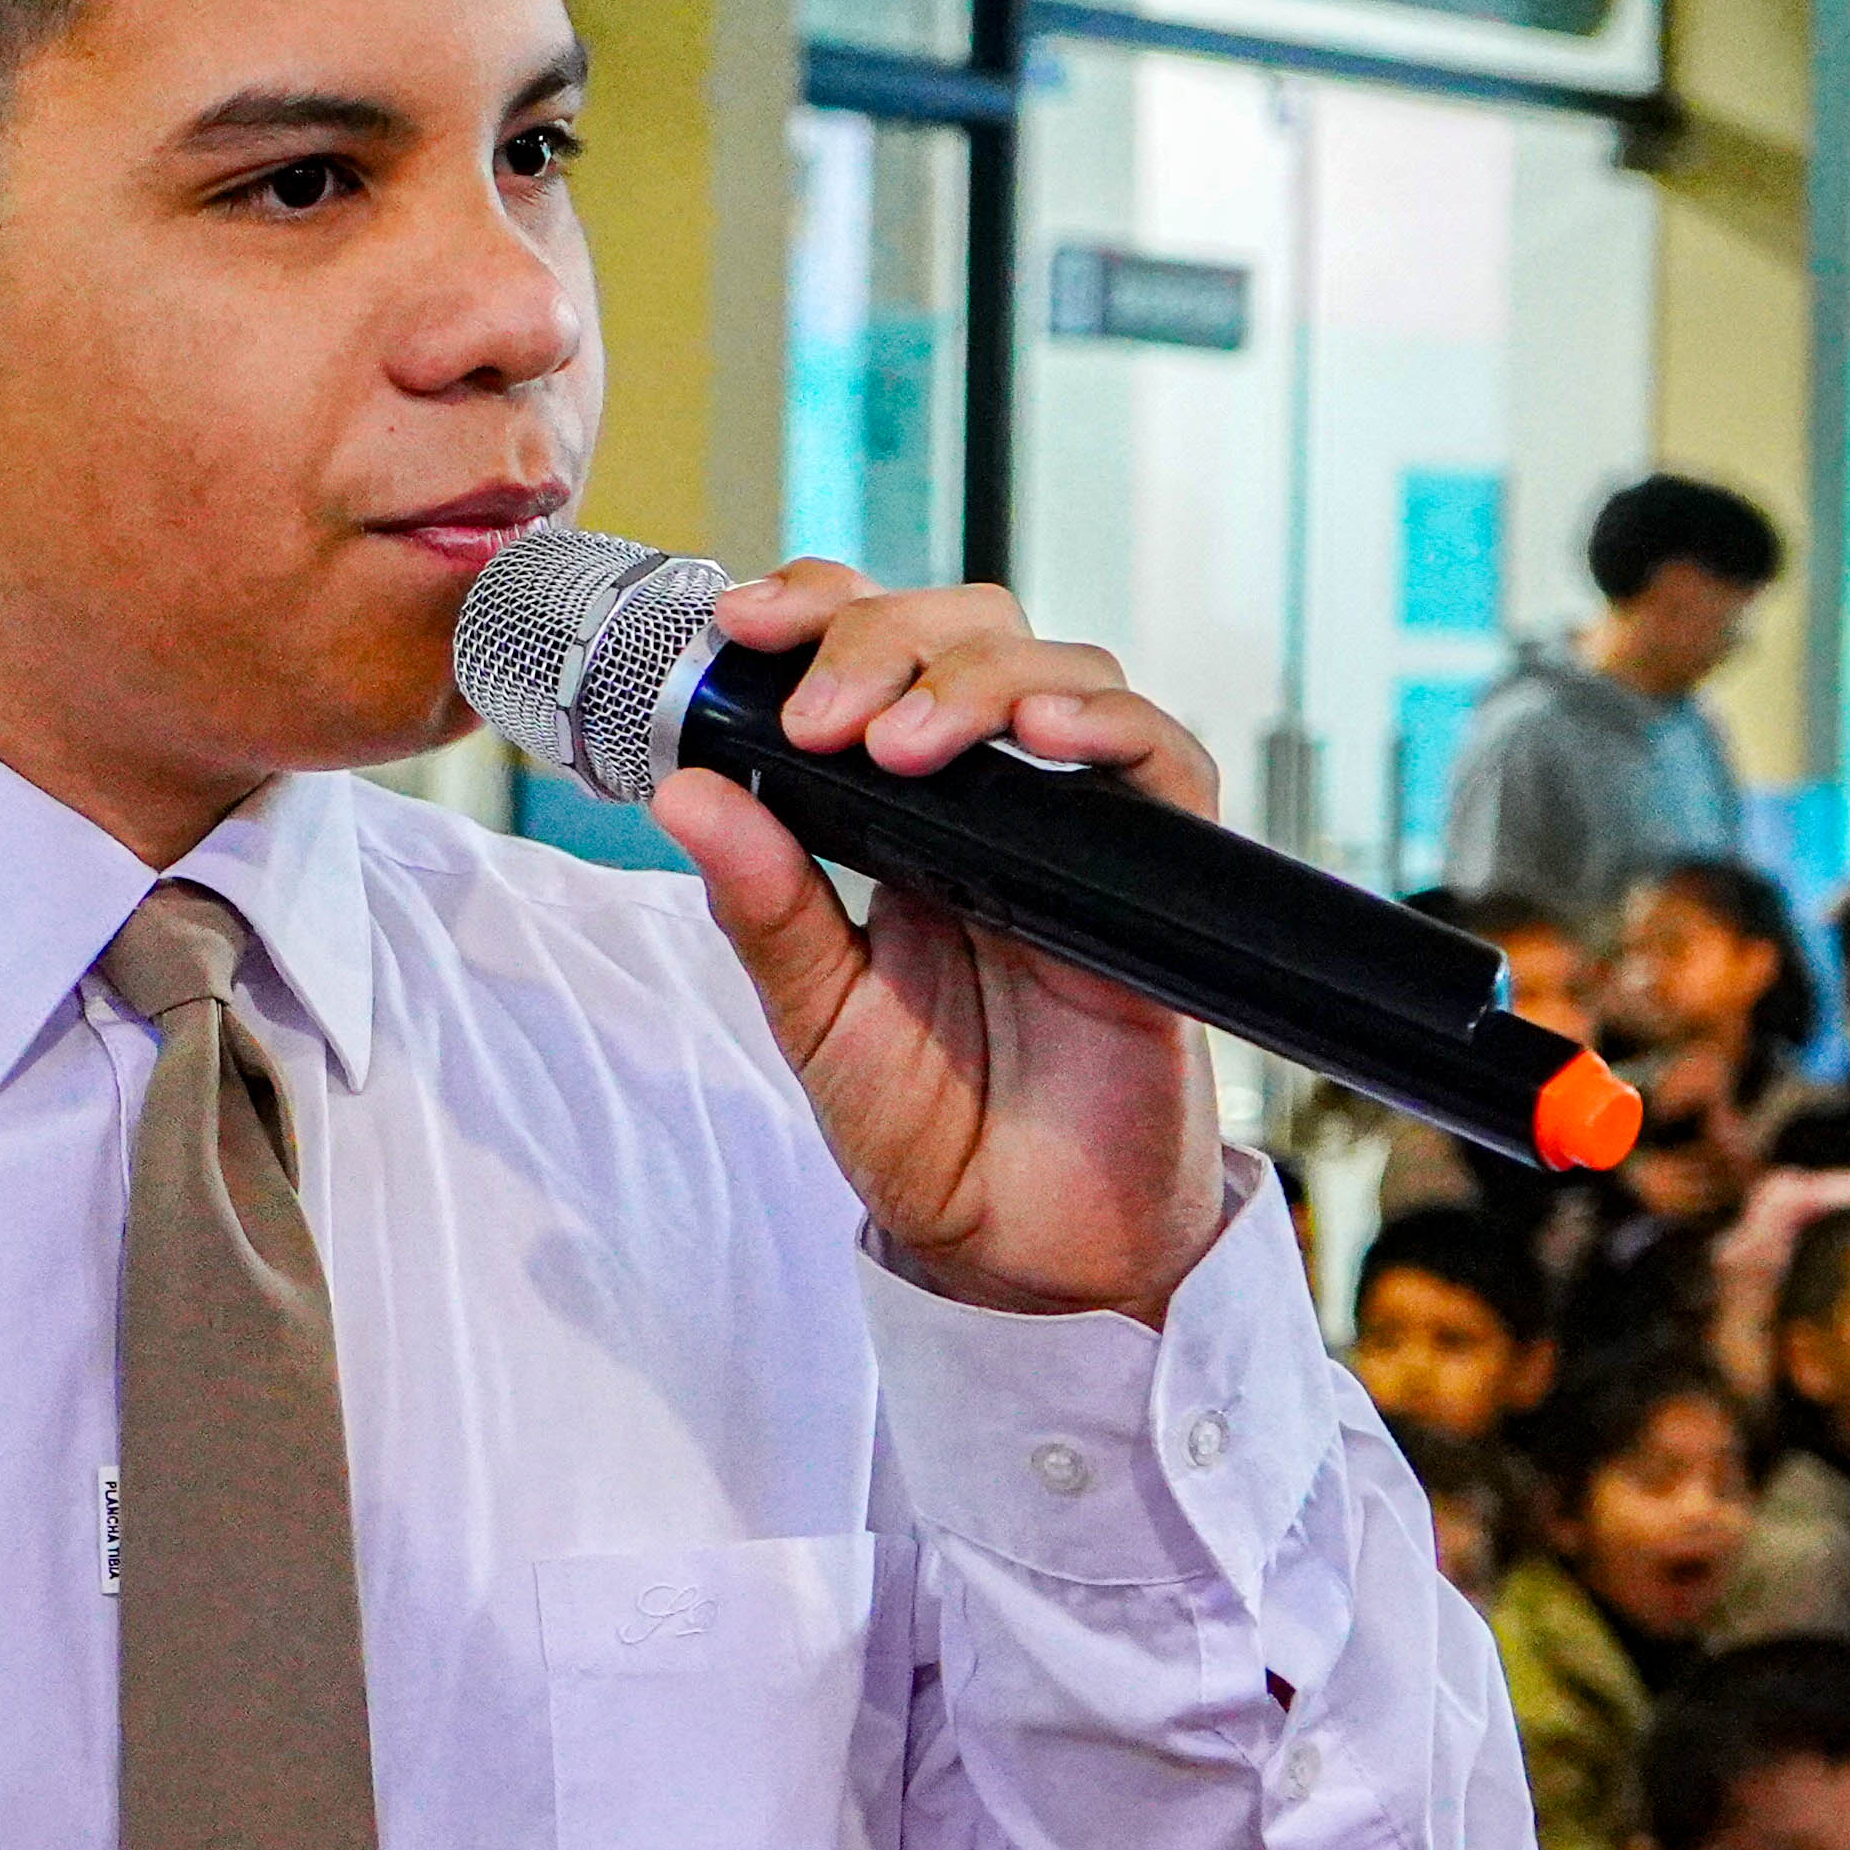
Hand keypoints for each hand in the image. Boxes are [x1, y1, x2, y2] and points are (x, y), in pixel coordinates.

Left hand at [644, 565, 1224, 1324]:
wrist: (1023, 1242)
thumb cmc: (928, 1128)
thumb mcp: (815, 1014)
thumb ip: (763, 904)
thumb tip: (685, 790)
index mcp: (899, 811)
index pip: (874, 649)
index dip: (820, 607)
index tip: (744, 622)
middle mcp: (994, 799)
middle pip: (969, 628)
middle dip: (884, 633)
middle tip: (822, 713)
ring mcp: (1080, 831)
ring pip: (1061, 669)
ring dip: (973, 677)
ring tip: (897, 744)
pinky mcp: (1159, 881)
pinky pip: (1164, 763)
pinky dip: (1107, 728)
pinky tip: (1041, 737)